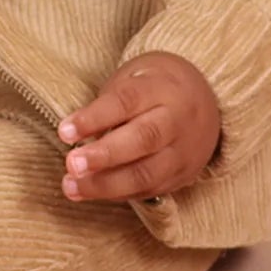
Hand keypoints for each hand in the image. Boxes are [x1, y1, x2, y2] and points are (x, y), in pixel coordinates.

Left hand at [56, 52, 220, 203]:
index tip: (64, 131)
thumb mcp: (133, 77)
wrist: (206, 99)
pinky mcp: (182, 176)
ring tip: (72, 186)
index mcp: (161, 88)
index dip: (94, 118)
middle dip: (104, 155)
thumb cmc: (153, 86)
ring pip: (147, 173)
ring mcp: (182, 152)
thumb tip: (74, 135)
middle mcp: (176, 121)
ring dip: (106, 185)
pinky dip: (117, 193)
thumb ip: (108, 104)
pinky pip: (149, 190)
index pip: (125, 102)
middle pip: (142, 139)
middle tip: (71, 164)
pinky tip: (91, 193)